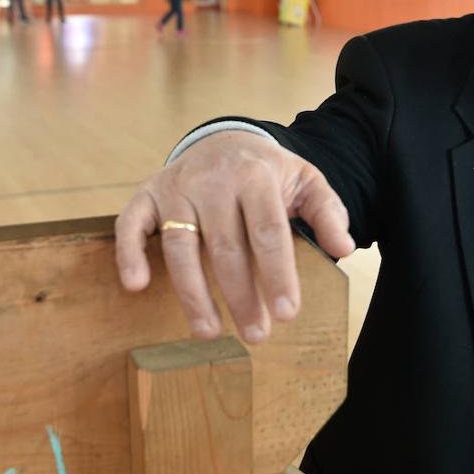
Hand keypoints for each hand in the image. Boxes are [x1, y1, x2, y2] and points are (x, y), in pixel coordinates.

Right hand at [116, 131, 355, 343]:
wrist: (224, 138)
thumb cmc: (267, 173)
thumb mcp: (305, 181)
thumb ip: (327, 211)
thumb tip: (344, 248)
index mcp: (254, 176)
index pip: (267, 232)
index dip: (277, 274)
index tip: (288, 313)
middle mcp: (212, 181)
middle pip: (226, 247)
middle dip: (241, 295)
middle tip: (256, 335)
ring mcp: (176, 188)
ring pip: (180, 246)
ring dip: (192, 292)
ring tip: (208, 332)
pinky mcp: (147, 195)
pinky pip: (130, 224)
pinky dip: (129, 253)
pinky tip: (136, 285)